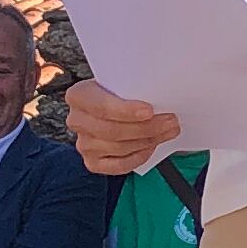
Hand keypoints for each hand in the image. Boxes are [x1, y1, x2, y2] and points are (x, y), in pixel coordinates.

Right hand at [66, 82, 185, 176]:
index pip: (101, 106)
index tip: (149, 111)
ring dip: (148, 140)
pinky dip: (138, 157)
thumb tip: (161, 97)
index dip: (125, 111)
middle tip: (169, 121)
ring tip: (167, 131)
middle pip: (112, 130)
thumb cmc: (117, 92)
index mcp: (78, 95)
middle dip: (146, 128)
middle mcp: (76, 121)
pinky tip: (151, 146)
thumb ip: (133, 88)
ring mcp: (84, 144)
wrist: (110, 105)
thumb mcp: (121, 82)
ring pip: (118, 147)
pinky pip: (119, 165)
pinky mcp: (93, 162)